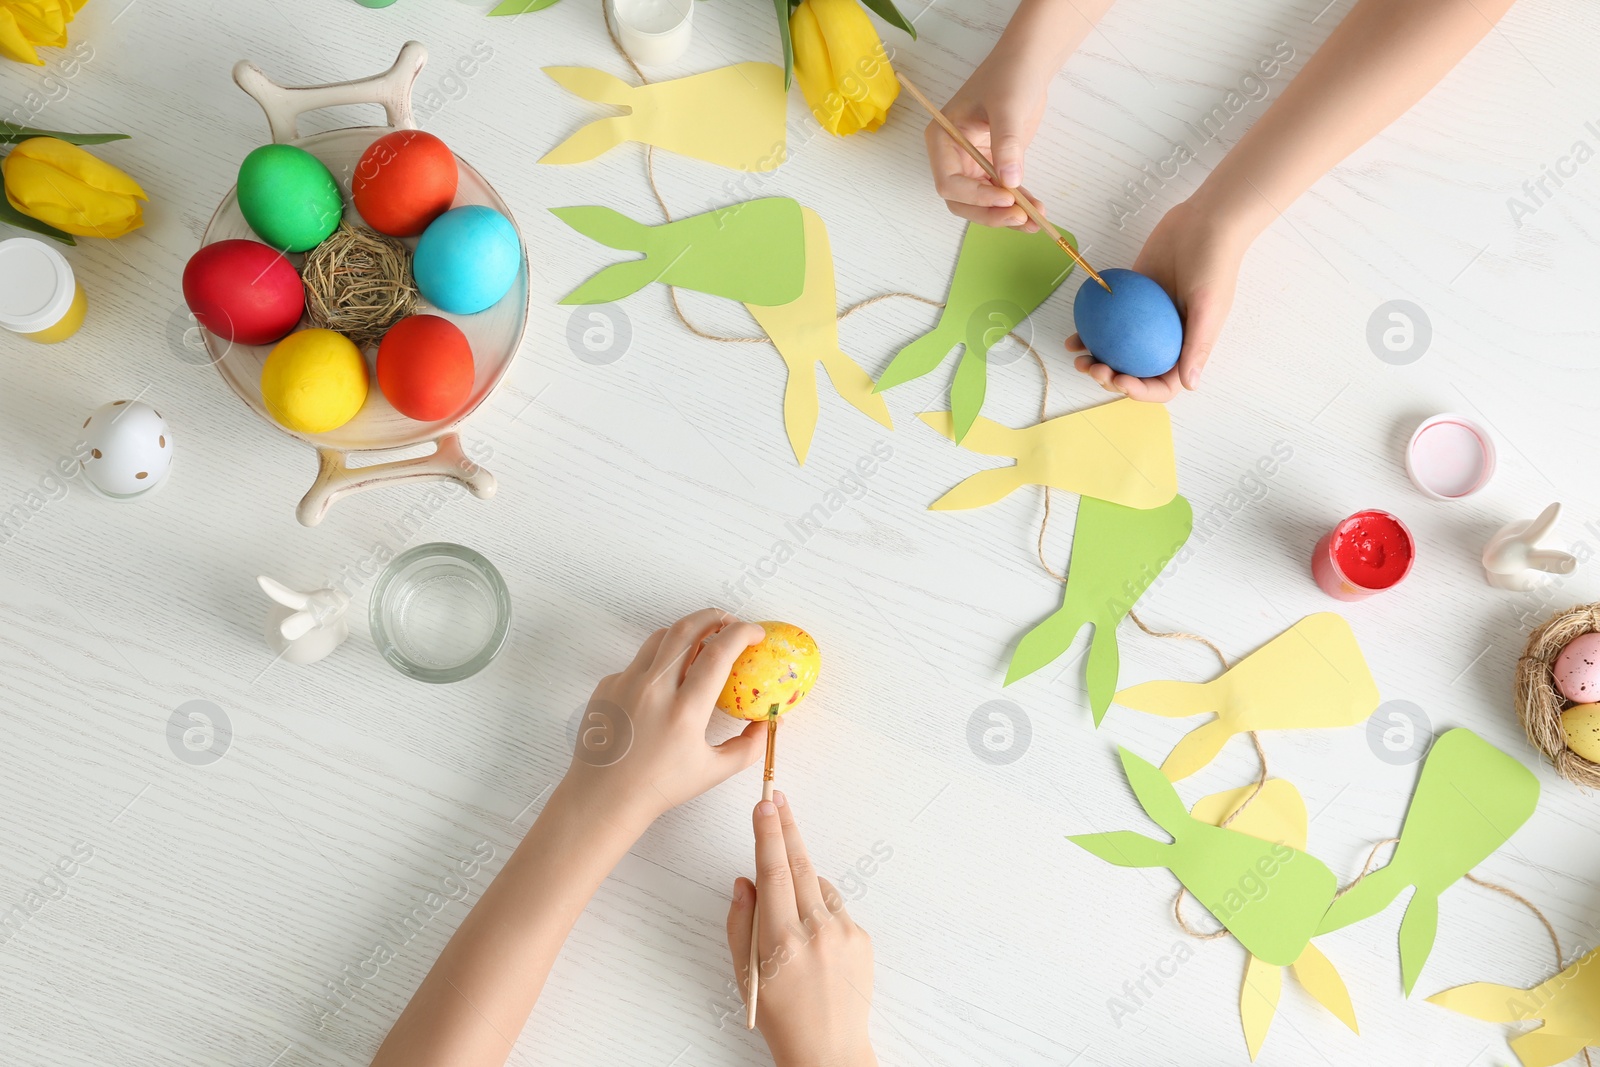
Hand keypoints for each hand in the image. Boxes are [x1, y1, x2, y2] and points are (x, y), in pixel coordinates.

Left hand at [562, 609, 766, 831]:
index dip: (742, 633)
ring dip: (686, 632)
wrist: (603, 797)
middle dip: (714, 616)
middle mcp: (653, 690)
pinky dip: (659, 662)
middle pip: (687, 629)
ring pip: (661, 638)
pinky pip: (639, 662)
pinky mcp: (607, 685)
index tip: (755, 633)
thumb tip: (766, 723)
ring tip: (702, 643)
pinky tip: (666, 684)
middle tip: (730, 621)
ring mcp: (626, 683)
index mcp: (684, 711)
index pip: (718, 653)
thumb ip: (748, 747)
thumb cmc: (658, 787)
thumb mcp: (713, 772)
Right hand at [727, 793, 875, 1066]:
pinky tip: (812, 939)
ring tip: (789, 915)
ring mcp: (844, 933)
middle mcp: (815, 931)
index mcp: (780, 939)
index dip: (768, 833)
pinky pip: (836, 908)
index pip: (773, 872)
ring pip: (818, 886)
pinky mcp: (862, 938)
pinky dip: (820, 910)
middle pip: (800, 864)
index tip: (764, 804)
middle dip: (786, 828)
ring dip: (802, 880)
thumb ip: (740, 922)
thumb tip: (746, 880)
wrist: (828, 1050)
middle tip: (777, 797)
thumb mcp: (744, 973)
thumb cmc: (780, 1016)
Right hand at [923, 48, 1053, 229]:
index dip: (975, 196)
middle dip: (989, 213)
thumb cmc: (1009, 76)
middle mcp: (952, 157)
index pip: (949, 183)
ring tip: (1035, 222)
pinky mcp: (994, 167)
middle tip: (1020, 218)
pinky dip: (1018, 205)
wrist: (1028, 65)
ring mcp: (973, 165)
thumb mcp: (1007, 107)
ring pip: (982, 204)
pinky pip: (1002, 194)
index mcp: (942, 140)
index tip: (1006, 197)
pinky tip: (1036, 214)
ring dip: (1006, 216)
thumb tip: (1010, 181)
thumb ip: (1006, 144)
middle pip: (963, 201)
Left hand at [1068, 197, 1249, 401]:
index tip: (1121, 380)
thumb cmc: (1214, 263)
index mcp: (1186, 348)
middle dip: (1111, 379)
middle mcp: (1163, 339)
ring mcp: (1143, 321)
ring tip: (1079, 360)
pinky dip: (1089, 334)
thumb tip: (1190, 385)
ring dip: (1096, 362)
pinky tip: (1073, 338)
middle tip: (1094, 368)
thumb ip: (1198, 346)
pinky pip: (1106, 324)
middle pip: (1135, 372)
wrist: (1202, 222)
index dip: (1141, 391)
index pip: (1163, 384)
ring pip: (1116, 352)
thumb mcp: (1210, 307)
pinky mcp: (1128, 301)